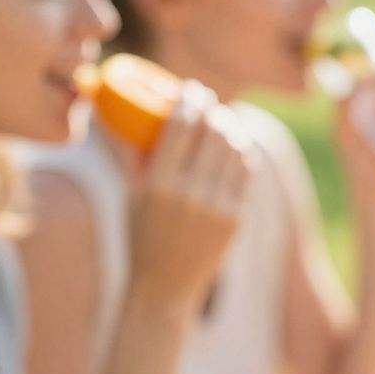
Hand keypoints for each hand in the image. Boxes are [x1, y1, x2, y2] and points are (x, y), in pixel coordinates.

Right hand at [125, 89, 251, 312]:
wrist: (164, 285)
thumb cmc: (140, 234)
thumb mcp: (130, 194)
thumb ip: (135, 154)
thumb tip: (128, 113)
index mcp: (158, 183)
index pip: (181, 126)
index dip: (190, 100)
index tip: (192, 89)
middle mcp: (189, 193)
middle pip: (213, 133)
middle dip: (214, 111)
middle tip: (210, 103)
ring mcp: (216, 206)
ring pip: (234, 150)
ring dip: (231, 129)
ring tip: (224, 121)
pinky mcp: (235, 218)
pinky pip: (246, 173)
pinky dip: (243, 154)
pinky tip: (237, 146)